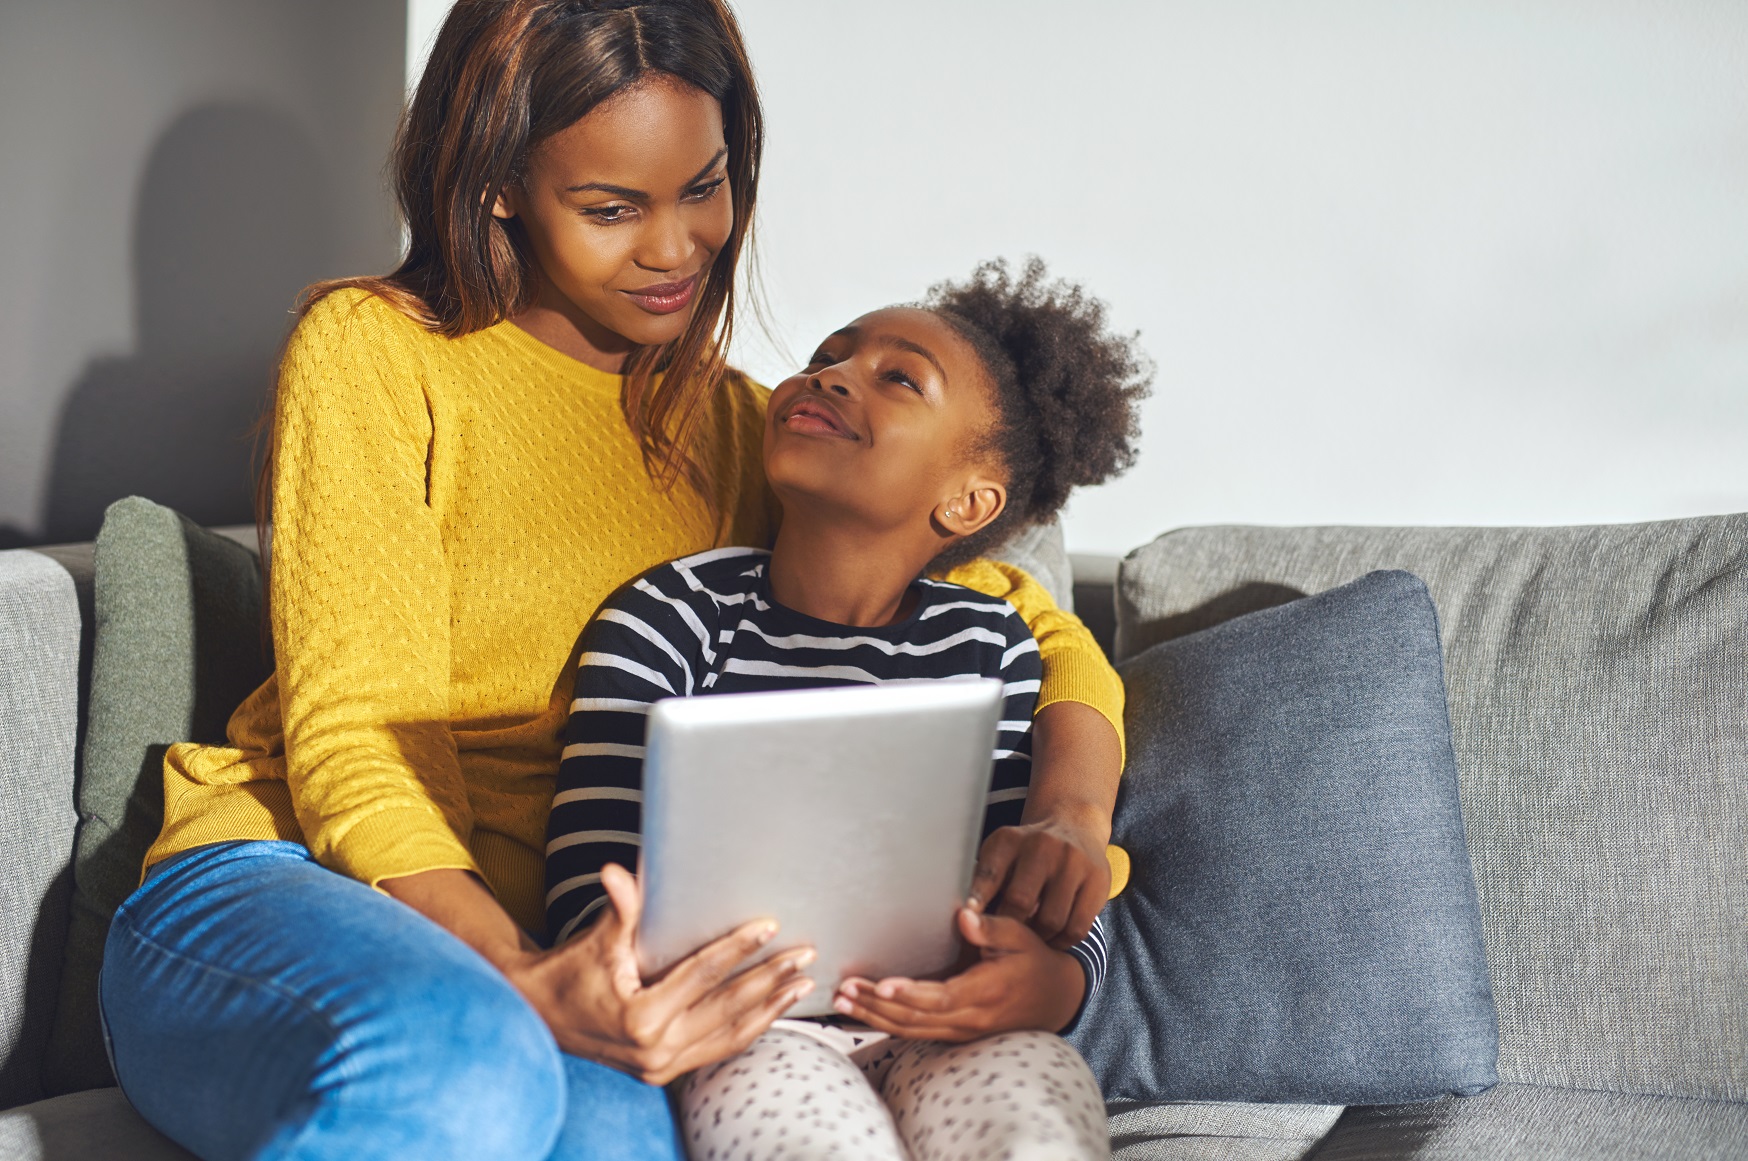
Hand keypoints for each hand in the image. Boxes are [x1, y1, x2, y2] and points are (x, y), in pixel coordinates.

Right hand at [504, 865, 813, 1084]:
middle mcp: (655, 1050)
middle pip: (726, 1009)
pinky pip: (717, 1049)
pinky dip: (747, 1028)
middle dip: (770, 980)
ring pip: (729, 1035)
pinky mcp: (664, 1072)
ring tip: (803, 983)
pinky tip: (773, 1009)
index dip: (737, 949)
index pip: (702, 977)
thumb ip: (618, 910)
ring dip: (769, 1009)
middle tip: (805, 955)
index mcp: (640, 1018)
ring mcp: (662, 1066)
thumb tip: (617, 872)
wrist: (539, 1016)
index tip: (770, 927)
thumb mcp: (594, 942)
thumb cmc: (569, 972)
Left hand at [830, 907, 1084, 1040]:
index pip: (942, 997)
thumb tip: (964, 916)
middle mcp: (969, 1017)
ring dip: (875, 1017)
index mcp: (985, 991)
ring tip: (842, 1001)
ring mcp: (960, 1030)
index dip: (911, 993)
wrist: (1056, 999)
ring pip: (911, 1030)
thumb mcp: (1021, 937)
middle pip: (916, 1018)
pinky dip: (886, 1024)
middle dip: (877, 1005)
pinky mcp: (954, 1033)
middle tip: (845, 989)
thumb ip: (992, 928)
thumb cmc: (1035, 962)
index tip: (884, 984)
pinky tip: (861, 1014)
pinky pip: (916, 1033)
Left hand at [969, 819, 1110, 948]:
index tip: (968, 920)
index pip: (989, 874)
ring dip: (1038, 938)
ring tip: (1030, 940)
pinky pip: (1077, 927)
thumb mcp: (1001, 853)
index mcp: (1011, 840)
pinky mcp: (1098, 880)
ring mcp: (1074, 862)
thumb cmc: (1026, 851)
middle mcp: (1043, 846)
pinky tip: (1053, 938)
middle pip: (1020, 901)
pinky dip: (1062, 941)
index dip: (977, 901)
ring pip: (1051, 920)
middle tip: (1004, 940)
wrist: (1074, 825)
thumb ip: (983, 881)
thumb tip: (965, 917)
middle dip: (1010, 927)